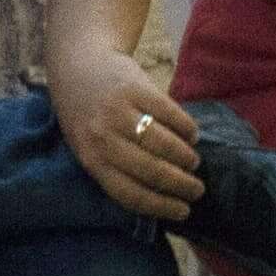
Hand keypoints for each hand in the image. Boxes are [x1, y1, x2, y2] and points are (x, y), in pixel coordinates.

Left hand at [51, 42, 203, 223]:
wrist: (79, 63)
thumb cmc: (85, 113)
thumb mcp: (87, 146)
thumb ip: (113, 168)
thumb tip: (158, 197)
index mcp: (91, 159)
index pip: (131, 193)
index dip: (161, 206)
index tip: (182, 211)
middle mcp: (104, 137)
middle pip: (152, 170)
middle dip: (181, 185)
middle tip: (196, 189)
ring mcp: (120, 110)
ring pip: (164, 144)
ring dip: (185, 157)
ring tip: (193, 162)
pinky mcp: (137, 87)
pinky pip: (170, 113)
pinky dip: (186, 128)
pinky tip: (192, 135)